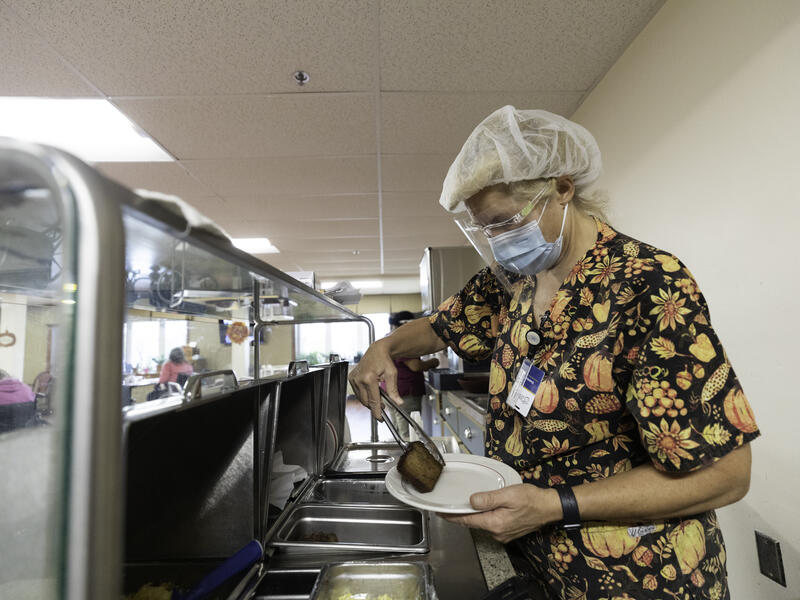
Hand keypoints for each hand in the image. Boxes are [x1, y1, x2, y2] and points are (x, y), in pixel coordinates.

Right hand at [348, 340, 402, 419]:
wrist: (377, 350)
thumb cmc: (384, 359)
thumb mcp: (392, 374)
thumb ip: (394, 390)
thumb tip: (398, 402)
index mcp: (369, 378)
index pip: (373, 400)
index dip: (377, 411)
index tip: (380, 419)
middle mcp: (359, 379)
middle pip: (366, 401)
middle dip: (374, 406)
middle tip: (383, 407)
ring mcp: (354, 379)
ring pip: (361, 398)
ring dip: (369, 401)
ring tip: (379, 398)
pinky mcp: (351, 378)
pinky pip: (357, 392)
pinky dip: (365, 395)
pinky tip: (371, 391)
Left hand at [441, 484, 561, 543]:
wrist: (550, 507)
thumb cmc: (532, 499)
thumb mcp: (509, 494)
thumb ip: (489, 498)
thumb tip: (471, 501)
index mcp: (495, 523)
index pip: (466, 520)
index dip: (452, 516)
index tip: (440, 512)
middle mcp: (497, 532)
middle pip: (473, 522)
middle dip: (461, 514)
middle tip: (451, 505)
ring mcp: (502, 534)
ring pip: (482, 523)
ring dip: (474, 515)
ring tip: (465, 504)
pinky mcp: (508, 532)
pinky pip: (491, 524)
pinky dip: (485, 517)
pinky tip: (484, 508)